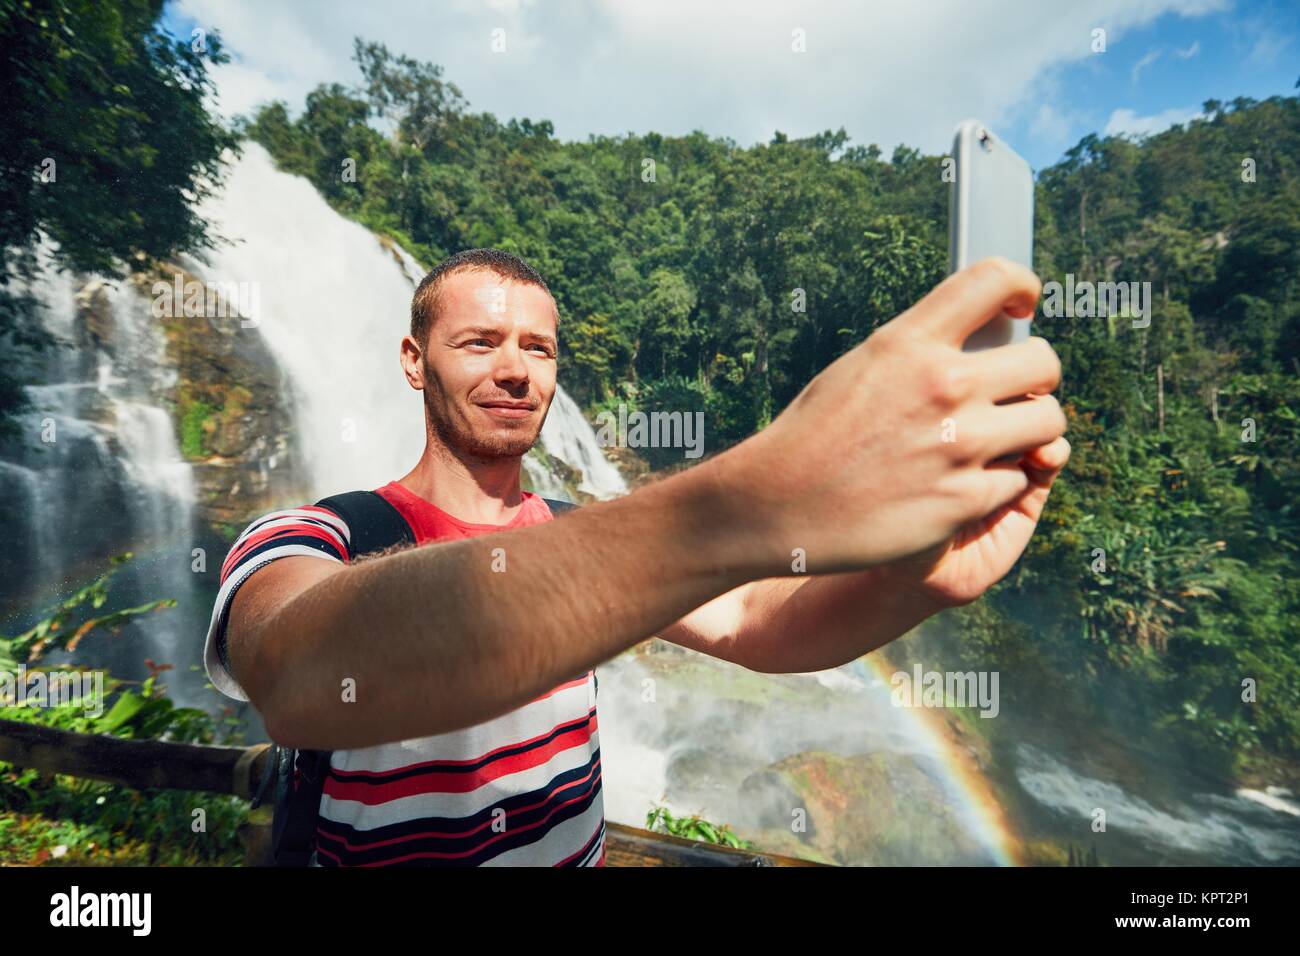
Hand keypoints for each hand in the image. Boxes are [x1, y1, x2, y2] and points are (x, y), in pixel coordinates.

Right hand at [724, 256, 1066, 575]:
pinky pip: (1018, 481)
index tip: (1023, 304)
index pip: (992, 280)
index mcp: (908, 343)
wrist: (777, 506)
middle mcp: (942, 386)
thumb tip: (969, 343)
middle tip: (1017, 396)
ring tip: (998, 445)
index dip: (1021, 285)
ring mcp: (959, 444)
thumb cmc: (812, 439)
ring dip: (1030, 435)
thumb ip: (916, 353)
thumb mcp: (857, 369)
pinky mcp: (964, 499)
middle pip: (1044, 361)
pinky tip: (961, 488)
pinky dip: (997, 486)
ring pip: (1048, 424)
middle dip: (1037, 380)